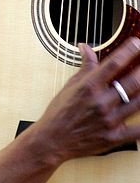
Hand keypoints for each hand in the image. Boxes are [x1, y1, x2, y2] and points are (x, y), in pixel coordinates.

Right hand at [34, 37, 139, 163]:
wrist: (52, 140)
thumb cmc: (59, 111)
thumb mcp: (70, 85)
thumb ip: (85, 66)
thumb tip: (86, 47)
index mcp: (89, 86)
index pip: (113, 64)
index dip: (128, 51)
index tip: (137, 43)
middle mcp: (100, 102)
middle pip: (131, 82)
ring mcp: (109, 120)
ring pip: (138, 103)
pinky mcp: (113, 137)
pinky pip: (138, 131)